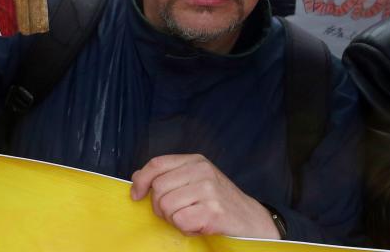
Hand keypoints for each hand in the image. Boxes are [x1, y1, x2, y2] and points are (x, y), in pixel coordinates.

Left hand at [130, 154, 279, 238]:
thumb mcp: (196, 180)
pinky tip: (199, 226)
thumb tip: (137, 178)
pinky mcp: (213, 211)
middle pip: (158, 188)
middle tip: (176, 214)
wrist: (252, 221)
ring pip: (166, 206)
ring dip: (173, 219)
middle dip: (160, 207)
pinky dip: (185, 229)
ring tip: (190, 218)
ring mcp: (209, 190)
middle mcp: (202, 171)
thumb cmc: (220, 202)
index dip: (141, 179)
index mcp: (195, 161)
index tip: (136, 195)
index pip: (157, 164)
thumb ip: (170, 176)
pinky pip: (180, 221)